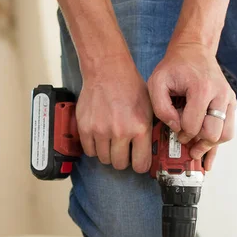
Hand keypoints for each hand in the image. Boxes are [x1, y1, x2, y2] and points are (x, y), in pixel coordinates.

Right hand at [78, 55, 152, 172]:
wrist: (108, 71)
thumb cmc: (130, 87)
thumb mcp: (149, 108)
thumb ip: (148, 131)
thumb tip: (150, 152)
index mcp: (140, 128)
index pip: (141, 165)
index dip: (139, 165)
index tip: (137, 161)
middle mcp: (120, 132)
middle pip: (120, 165)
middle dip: (122, 159)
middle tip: (123, 150)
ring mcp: (101, 131)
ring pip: (104, 159)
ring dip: (108, 153)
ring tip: (110, 141)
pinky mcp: (85, 128)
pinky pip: (89, 151)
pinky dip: (94, 147)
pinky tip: (99, 137)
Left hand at [147, 40, 235, 169]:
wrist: (194, 50)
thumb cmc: (174, 67)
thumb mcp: (157, 82)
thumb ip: (161, 107)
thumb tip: (175, 128)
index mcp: (201, 88)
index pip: (193, 124)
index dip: (182, 133)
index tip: (175, 132)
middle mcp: (220, 94)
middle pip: (213, 133)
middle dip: (198, 143)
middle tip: (185, 144)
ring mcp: (228, 99)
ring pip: (225, 134)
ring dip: (210, 145)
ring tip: (195, 149)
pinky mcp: (230, 103)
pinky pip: (229, 129)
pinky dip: (218, 142)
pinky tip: (208, 156)